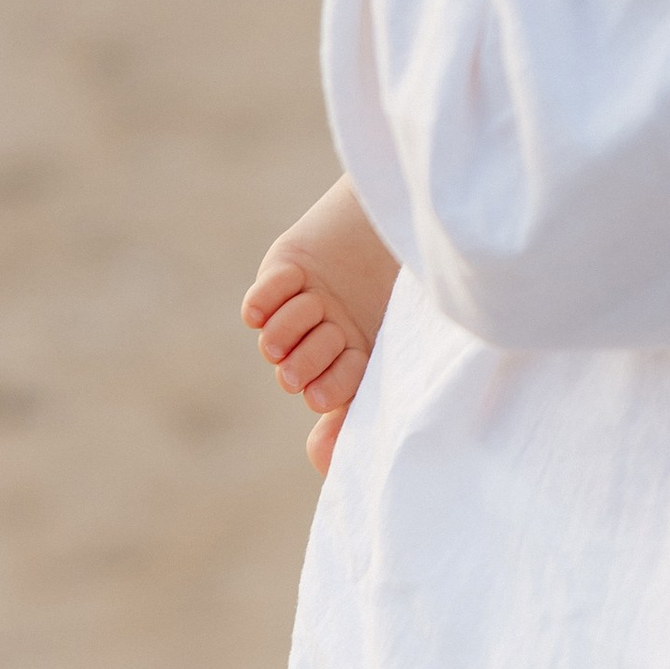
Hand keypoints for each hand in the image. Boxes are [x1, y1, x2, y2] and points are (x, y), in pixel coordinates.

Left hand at [243, 180, 402, 476]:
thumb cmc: (411, 274)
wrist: (401, 206)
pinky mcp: (284, 272)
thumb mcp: (397, 333)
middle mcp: (329, 336)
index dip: (330, 387)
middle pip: (294, 374)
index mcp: (361, 356)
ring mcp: (305, 305)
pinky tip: (292, 285)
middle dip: (308, 359)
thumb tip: (322, 461)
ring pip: (274, 340)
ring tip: (314, 305)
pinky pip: (258, 303)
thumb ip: (367, 392)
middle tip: (332, 333)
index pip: (328, 393)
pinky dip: (268, 299)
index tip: (347, 367)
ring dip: (291, 326)